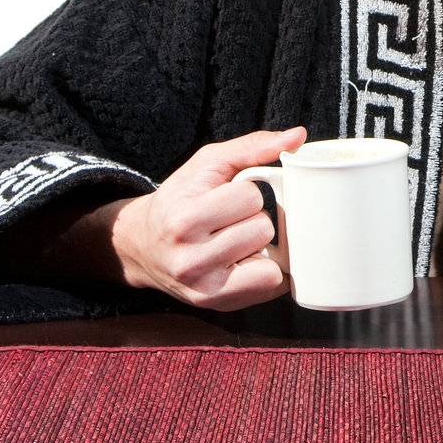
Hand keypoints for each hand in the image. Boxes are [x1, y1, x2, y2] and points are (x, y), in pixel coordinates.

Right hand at [111, 126, 305, 310]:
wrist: (144, 245)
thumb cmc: (181, 199)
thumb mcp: (207, 164)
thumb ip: (252, 147)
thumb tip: (298, 136)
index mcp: (184, 219)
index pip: (250, 197)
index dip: (247, 192)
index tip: (228, 197)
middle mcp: (190, 260)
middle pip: (262, 228)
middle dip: (255, 219)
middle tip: (232, 221)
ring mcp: (205, 288)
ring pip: (271, 260)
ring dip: (261, 246)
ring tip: (237, 241)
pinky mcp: (219, 305)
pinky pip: (272, 286)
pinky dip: (266, 271)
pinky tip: (245, 261)